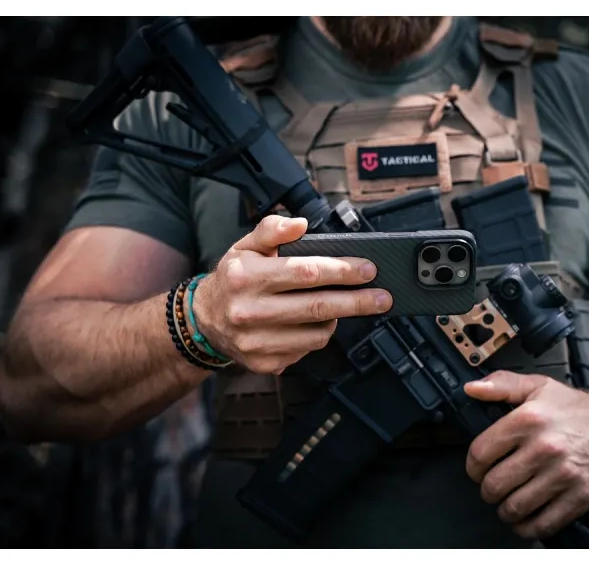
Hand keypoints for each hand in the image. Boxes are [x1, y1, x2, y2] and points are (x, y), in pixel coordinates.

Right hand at [192, 215, 391, 373]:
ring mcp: (257, 342)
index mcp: (246, 277)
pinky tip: (315, 323)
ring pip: (317, 333)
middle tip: (383, 297)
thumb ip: (271, 229)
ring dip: (337, 318)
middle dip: (357, 301)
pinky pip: (307, 350)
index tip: (367, 269)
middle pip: (317, 307)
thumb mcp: (244, 246)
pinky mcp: (266, 363)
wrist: (204, 321)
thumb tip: (300, 224)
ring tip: (340, 305)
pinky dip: (318, 335)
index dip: (341, 271)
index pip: (305, 273)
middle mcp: (250, 311)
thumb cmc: (233, 280)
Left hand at [463, 371, 588, 540]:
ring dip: (505, 511)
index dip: (473, 466)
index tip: (478, 469)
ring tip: (507, 504)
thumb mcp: (540, 386)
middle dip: (488, 491)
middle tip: (493, 488)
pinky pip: (544, 523)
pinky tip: (526, 520)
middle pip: (495, 485)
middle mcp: (544, 447)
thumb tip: (472, 389)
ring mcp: (564, 475)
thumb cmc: (579, 409)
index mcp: (529, 419)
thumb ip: (502, 385)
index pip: (481, 453)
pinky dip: (528, 528)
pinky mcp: (582, 496)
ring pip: (516, 507)